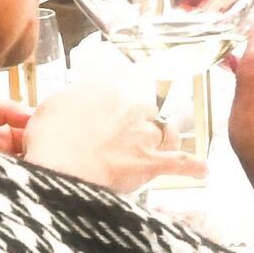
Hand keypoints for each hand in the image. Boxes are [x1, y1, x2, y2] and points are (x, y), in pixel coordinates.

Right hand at [19, 76, 193, 194]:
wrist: (62, 170)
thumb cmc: (51, 141)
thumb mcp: (52, 107)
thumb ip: (72, 99)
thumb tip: (79, 99)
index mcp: (108, 86)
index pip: (124, 82)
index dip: (122, 95)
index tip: (119, 100)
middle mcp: (133, 105)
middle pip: (149, 105)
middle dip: (143, 116)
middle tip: (132, 127)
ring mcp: (146, 133)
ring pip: (168, 129)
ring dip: (169, 134)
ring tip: (170, 137)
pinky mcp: (153, 162)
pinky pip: (181, 163)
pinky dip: (193, 167)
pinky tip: (202, 169)